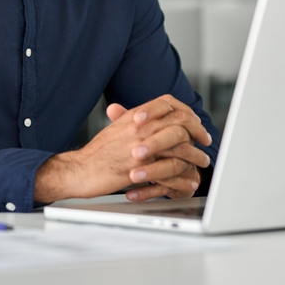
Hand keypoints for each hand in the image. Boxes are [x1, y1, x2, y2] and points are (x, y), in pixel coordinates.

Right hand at [33, 94, 211, 203]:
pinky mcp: (139, 168)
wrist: (79, 170)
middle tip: (205, 141)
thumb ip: (135, 120)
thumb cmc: (97, 153)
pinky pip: (170, 170)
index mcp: (134, 116)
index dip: (186, 111)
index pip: (168, 103)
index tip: (195, 122)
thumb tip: (153, 116)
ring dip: (195, 155)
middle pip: (178, 121)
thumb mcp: (117, 129)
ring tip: (203, 162)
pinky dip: (183, 176)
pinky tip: (189, 180)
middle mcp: (138, 127)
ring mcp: (140, 147)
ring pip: (179, 145)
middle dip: (197, 131)